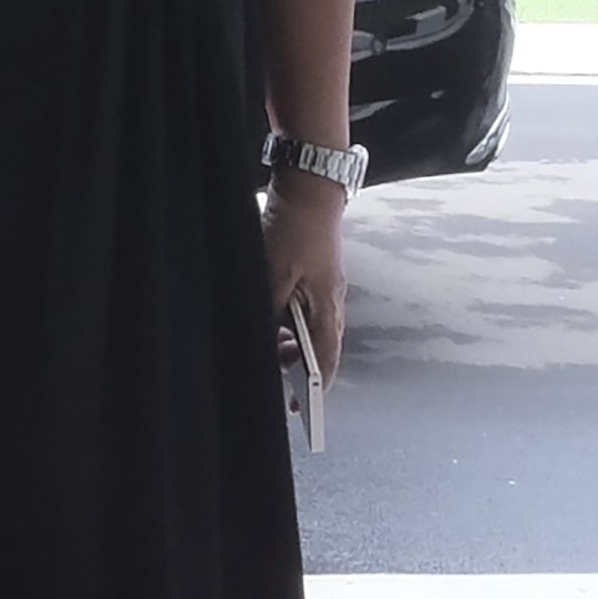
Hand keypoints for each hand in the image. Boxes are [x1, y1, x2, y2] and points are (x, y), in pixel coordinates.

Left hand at [264, 172, 347, 384]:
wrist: (310, 190)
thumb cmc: (294, 232)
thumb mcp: (273, 277)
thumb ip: (269, 314)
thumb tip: (265, 345)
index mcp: (328, 308)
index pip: (327, 360)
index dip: (315, 388)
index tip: (300, 408)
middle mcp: (332, 303)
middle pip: (319, 347)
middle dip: (297, 365)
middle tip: (272, 376)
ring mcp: (326, 289)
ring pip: (309, 328)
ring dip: (289, 341)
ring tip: (266, 347)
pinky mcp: (316, 276)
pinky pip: (304, 309)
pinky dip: (288, 321)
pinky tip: (269, 319)